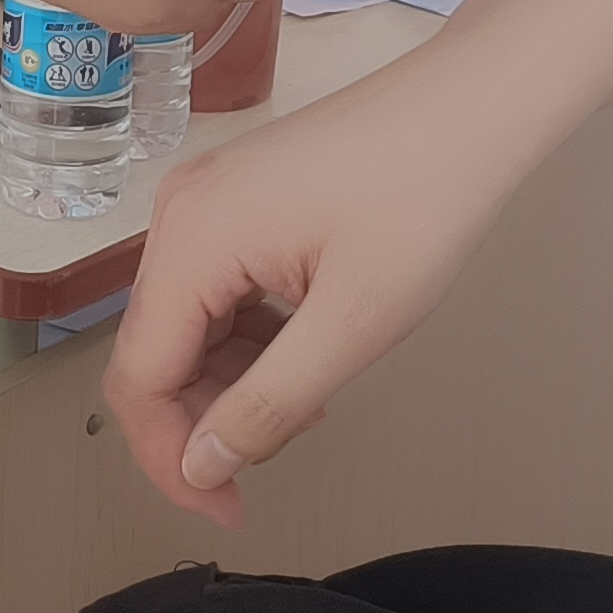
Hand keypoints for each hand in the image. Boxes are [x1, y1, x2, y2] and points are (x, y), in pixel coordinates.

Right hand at [104, 49, 524, 518]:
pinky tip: (303, 356)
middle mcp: (181, 213)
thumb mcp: (351, 325)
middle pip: (155, 351)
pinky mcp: (240, 195)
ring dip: (229, 383)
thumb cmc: (423, 199)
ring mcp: (208, 198)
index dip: (168, 458)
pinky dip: (247, 338)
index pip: (139, 377)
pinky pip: (217, 287)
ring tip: (304, 409)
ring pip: (187, 323)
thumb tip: (202, 464)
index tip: (222, 507)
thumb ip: (267, 405)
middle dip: (199, 424)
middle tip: (259, 476)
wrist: (473, 105)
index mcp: (192, 240)